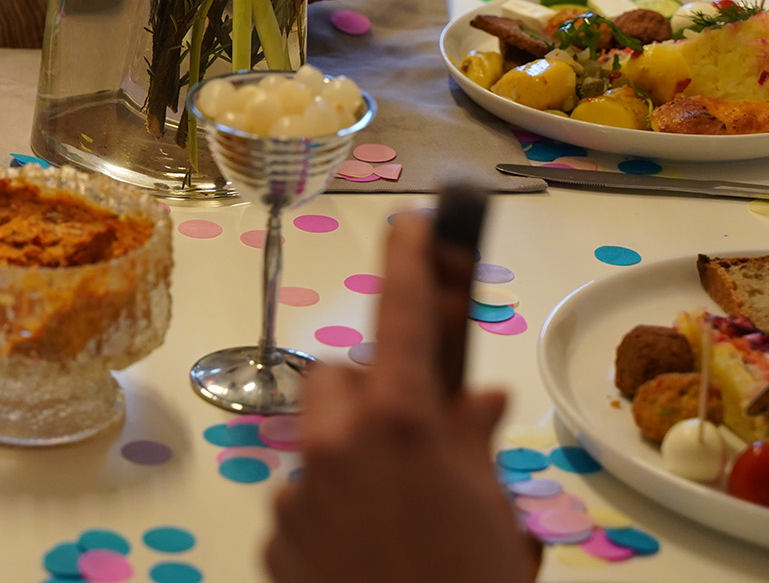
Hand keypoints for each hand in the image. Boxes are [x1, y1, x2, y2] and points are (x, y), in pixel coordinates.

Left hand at [265, 214, 535, 582]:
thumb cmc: (471, 582)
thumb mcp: (494, 514)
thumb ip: (472, 445)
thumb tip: (477, 402)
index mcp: (399, 424)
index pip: (403, 320)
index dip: (407, 264)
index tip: (406, 221)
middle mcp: (336, 444)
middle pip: (341, 379)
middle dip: (375, 392)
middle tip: (419, 435)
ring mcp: (298, 492)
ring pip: (321, 444)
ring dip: (355, 460)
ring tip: (404, 518)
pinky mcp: (275, 539)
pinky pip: (305, 500)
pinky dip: (334, 514)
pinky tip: (372, 556)